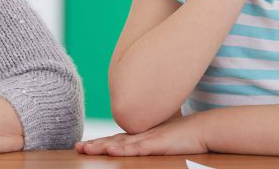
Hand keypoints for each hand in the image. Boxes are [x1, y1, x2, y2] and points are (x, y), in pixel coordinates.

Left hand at [75, 114, 206, 156]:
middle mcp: (140, 136)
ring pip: (120, 144)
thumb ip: (151, 144)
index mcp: (141, 137)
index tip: (84, 145)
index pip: (116, 140)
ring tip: (86, 149)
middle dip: (94, 144)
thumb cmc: (184, 136)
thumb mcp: (163, 141)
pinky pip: (137, 147)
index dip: (99, 143)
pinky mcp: (157, 144)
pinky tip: (111, 150)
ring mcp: (147, 139)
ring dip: (102, 146)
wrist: (202, 128)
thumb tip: (142, 148)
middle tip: (76, 147)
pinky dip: (123, 149)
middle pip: (112, 141)